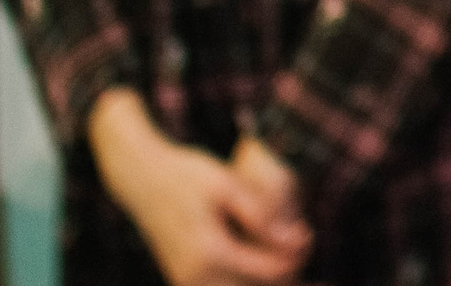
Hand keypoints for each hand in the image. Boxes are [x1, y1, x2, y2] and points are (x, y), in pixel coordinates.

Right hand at [87, 89, 311, 285]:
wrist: (143, 180)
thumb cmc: (187, 175)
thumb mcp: (227, 184)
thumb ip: (261, 215)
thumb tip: (297, 242)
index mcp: (209, 253)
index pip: (271, 272)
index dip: (297, 255)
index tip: (308, 232)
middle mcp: (196, 277)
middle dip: (287, 273)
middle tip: (300, 243)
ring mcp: (188, 283)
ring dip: (267, 280)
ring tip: (285, 253)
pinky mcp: (185, 281)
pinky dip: (247, 280)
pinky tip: (263, 261)